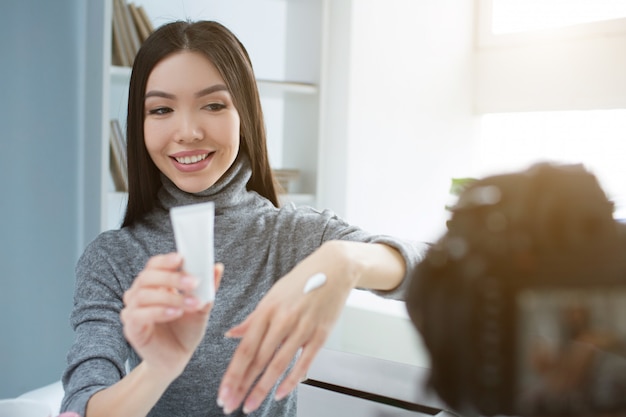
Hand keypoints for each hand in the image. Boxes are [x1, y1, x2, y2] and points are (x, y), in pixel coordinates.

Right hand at [120, 253, 222, 379]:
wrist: (176, 359)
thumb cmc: (186, 330)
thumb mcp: (201, 306)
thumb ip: (208, 288)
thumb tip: (218, 267)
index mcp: (155, 284)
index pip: (154, 265)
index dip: (166, 260)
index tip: (182, 258)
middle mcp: (140, 293)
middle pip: (148, 277)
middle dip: (172, 278)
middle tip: (194, 282)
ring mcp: (133, 309)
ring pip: (145, 294)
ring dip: (171, 297)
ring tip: (192, 303)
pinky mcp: (131, 327)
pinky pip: (140, 314)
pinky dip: (159, 311)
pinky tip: (176, 312)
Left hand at [217, 242, 354, 414]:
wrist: (335, 268)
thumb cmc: (302, 280)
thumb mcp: (272, 295)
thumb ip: (252, 319)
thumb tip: (231, 335)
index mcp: (267, 309)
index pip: (245, 348)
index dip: (233, 373)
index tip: (224, 390)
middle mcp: (283, 319)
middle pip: (258, 360)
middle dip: (242, 386)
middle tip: (231, 404)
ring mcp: (303, 328)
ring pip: (278, 364)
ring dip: (262, 389)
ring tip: (250, 405)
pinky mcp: (321, 334)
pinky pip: (304, 363)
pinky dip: (291, 380)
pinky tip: (280, 393)